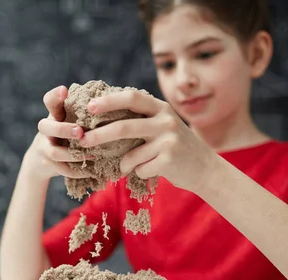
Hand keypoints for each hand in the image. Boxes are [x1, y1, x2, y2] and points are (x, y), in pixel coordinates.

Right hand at [24, 86, 92, 180]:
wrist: (42, 160)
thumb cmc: (66, 134)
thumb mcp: (70, 120)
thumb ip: (84, 113)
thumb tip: (115, 104)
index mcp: (54, 115)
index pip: (49, 101)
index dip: (55, 95)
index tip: (64, 90)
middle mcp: (46, 129)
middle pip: (45, 126)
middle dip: (63, 129)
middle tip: (79, 131)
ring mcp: (45, 147)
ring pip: (54, 152)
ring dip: (73, 154)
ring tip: (92, 154)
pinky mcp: (48, 164)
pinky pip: (62, 169)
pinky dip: (78, 171)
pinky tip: (92, 171)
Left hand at [77, 90, 213, 192]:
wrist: (205, 168)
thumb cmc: (175, 147)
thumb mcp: (162, 125)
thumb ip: (141, 119)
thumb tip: (101, 118)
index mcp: (161, 108)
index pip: (131, 98)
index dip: (109, 101)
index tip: (90, 107)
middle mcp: (165, 121)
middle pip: (124, 127)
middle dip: (99, 135)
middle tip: (83, 140)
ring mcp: (169, 140)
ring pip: (130, 155)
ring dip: (123, 164)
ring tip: (126, 167)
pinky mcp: (169, 159)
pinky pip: (140, 169)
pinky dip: (139, 173)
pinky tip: (152, 170)